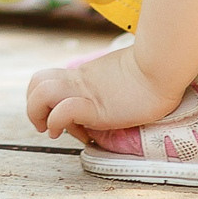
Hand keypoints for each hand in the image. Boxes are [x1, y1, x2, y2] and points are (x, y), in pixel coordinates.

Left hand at [25, 44, 182, 143]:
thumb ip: (114, 81)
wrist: (164, 67)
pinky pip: (62, 111)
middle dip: (33, 105)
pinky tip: (61, 131)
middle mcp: (80, 82)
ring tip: (50, 129)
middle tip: (46, 123)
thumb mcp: (126, 75)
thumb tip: (122, 88)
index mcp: (85, 75)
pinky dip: (55, 122)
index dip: (49, 99)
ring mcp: (85, 93)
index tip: (66, 119)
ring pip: (40, 92)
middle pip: (36, 82)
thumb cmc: (154, 72)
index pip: (50, 80)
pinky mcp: (94, 107)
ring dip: (36, 113)